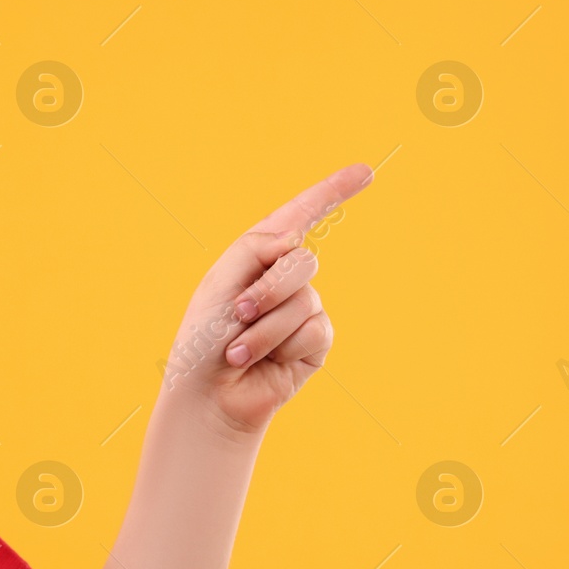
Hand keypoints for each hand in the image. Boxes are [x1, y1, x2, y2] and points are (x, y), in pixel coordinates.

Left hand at [159, 162, 374, 437]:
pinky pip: (314, 329)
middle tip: (238, 313)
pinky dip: (281, 345)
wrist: (208, 396)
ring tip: (238, 350)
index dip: (332, 192)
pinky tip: (260, 362)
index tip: (366, 172)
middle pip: (302, 261)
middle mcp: (282, 279)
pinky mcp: (314, 342)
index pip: (300, 216)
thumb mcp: (218, 284)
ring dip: (265, 327)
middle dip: (268, 289)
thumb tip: (294, 239)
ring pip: (305, 299)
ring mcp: (302, 309)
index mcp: (257, 257)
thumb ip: (253, 249)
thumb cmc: (203, 340)